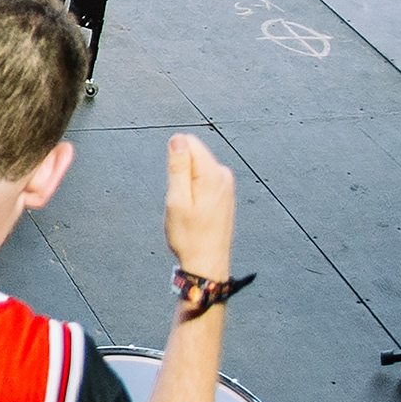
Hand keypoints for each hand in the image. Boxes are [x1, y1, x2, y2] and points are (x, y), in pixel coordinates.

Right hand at [164, 133, 236, 284]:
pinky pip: (203, 180)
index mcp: (212, 174)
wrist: (207, 262)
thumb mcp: (177, 200)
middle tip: (180, 200)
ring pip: (197, 168)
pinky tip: (194, 212)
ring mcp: (226, 185)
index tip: (174, 184)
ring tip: (187, 209)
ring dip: (186, 184)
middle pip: (193, 154)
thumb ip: (178, 167)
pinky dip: (194, 192)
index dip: (174, 160)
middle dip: (180, 173)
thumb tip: (178, 139)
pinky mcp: (225, 193)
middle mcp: (224, 175)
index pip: (189, 142)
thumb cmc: (190, 237)